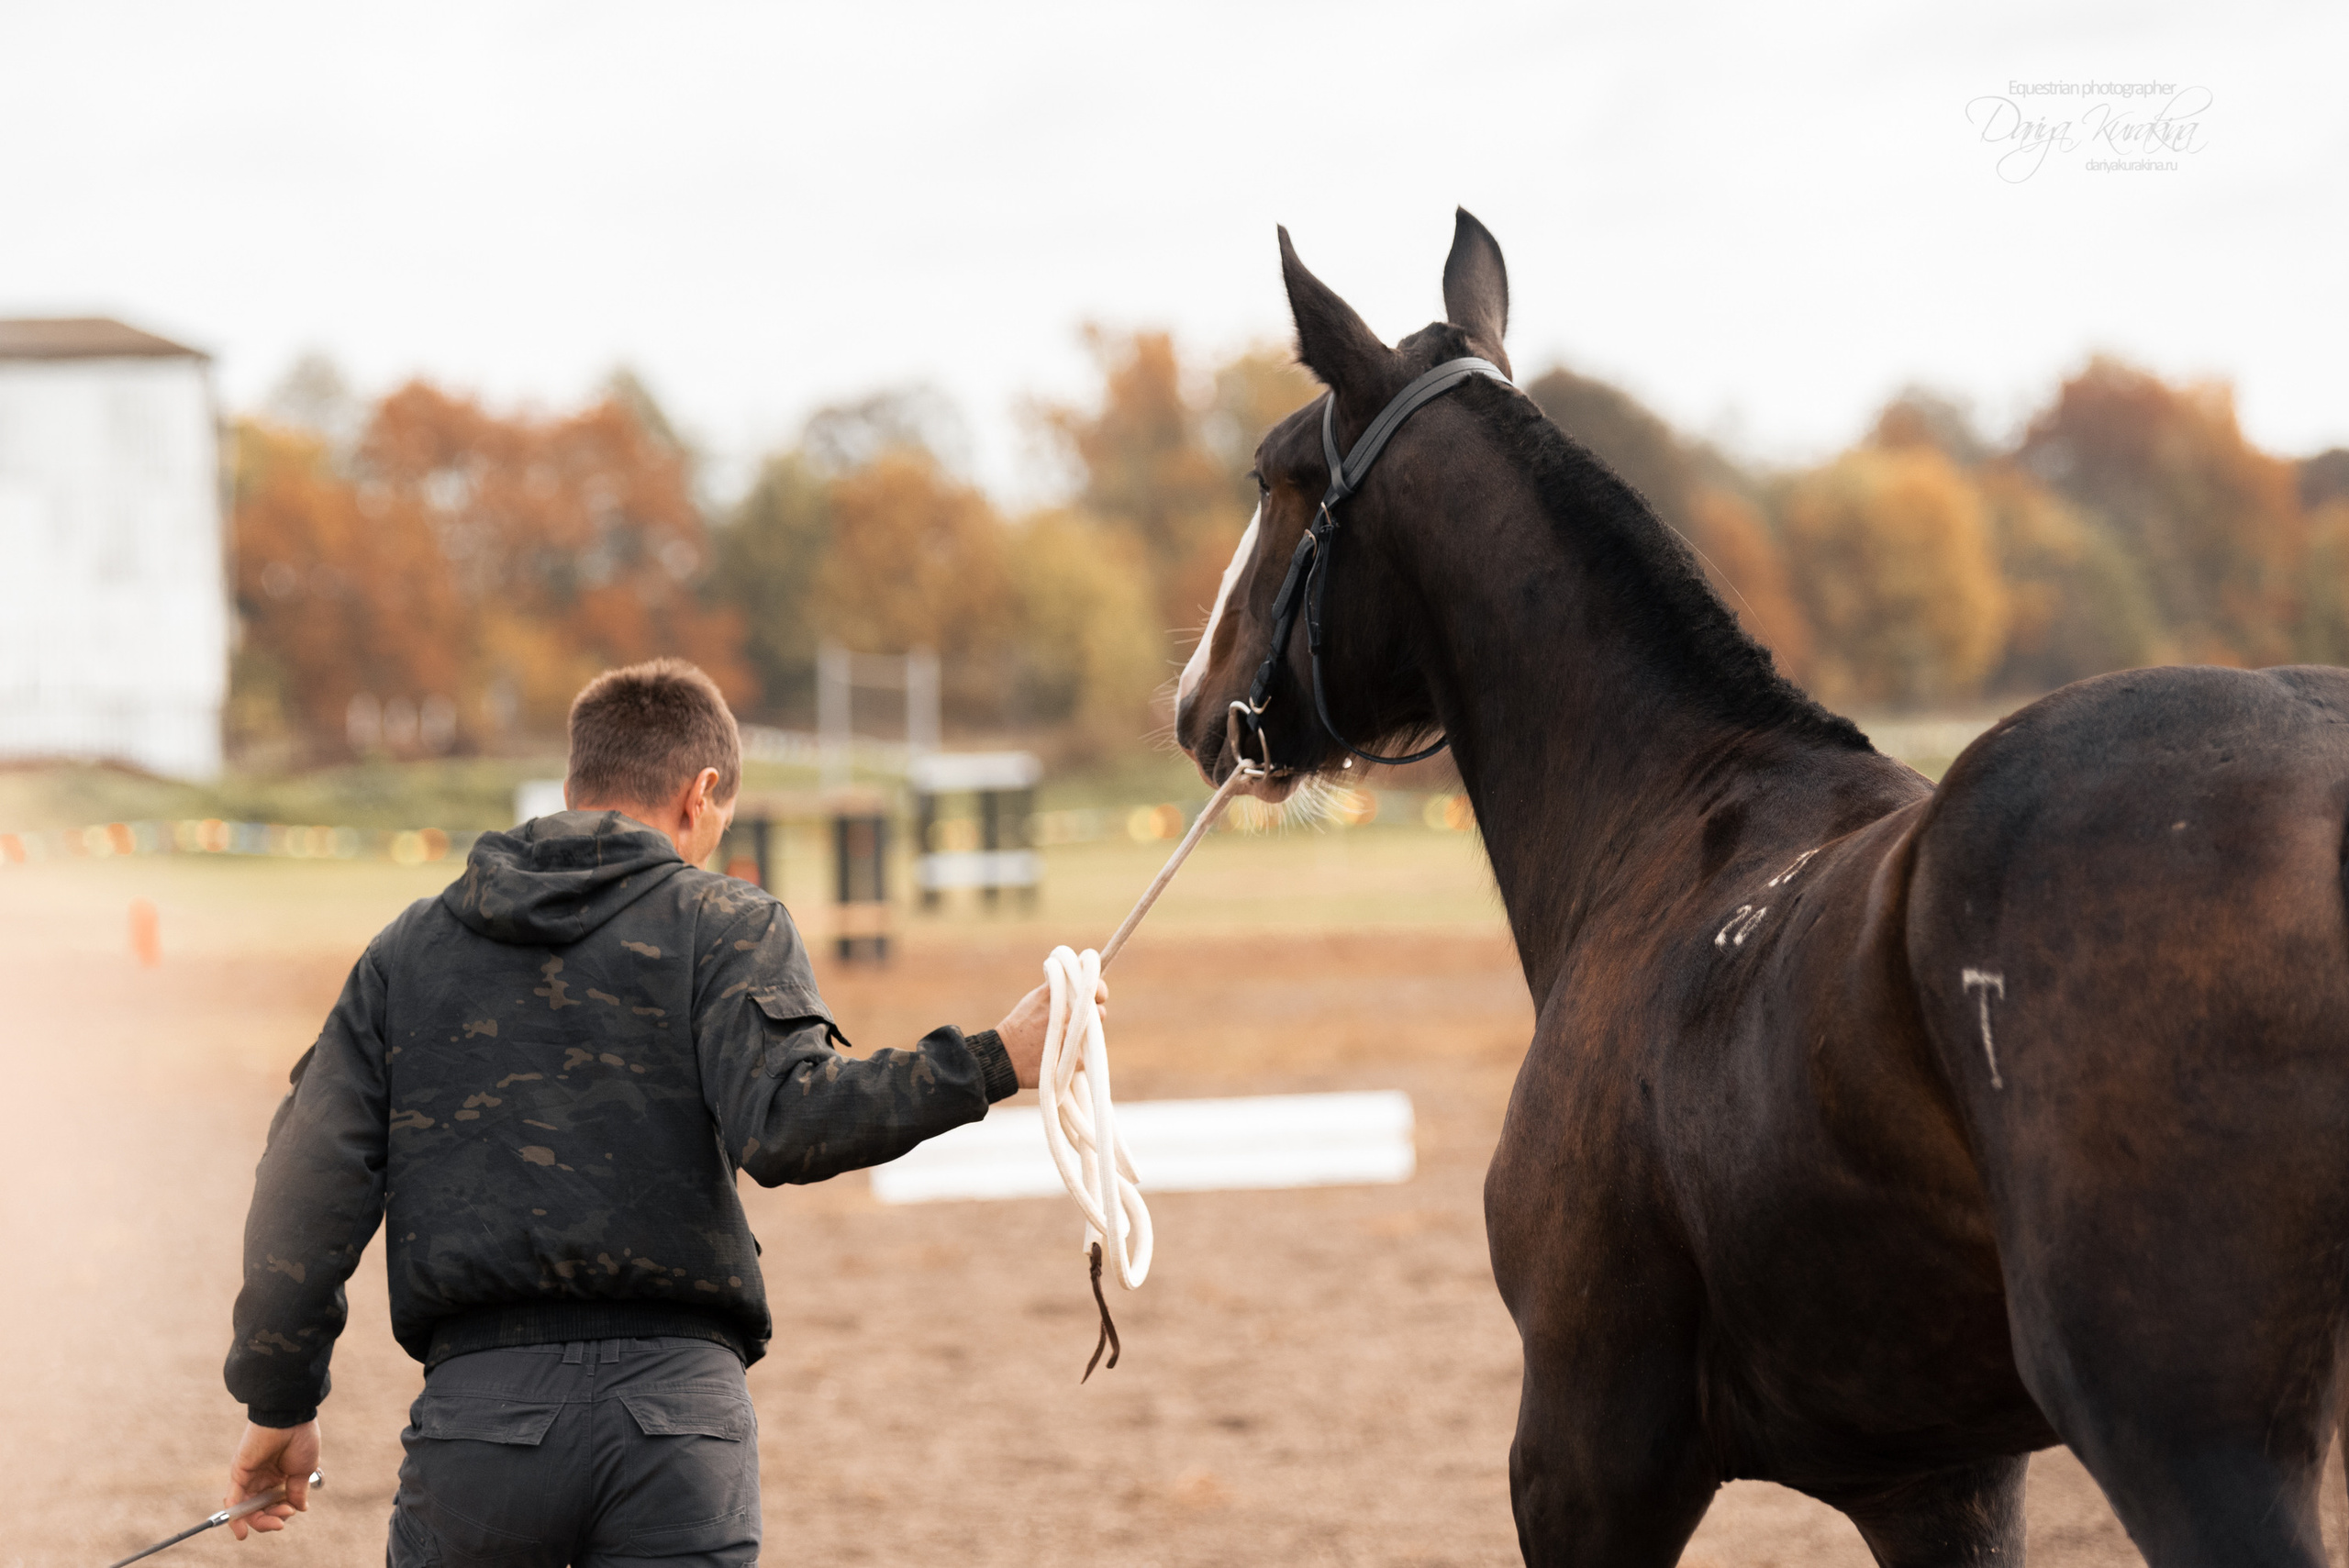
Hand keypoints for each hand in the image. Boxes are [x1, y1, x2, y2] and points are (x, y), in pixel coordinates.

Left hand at [225, 1419, 317, 1538]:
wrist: (289, 1418)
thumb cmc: (302, 1439)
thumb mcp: (305, 1470)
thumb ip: (297, 1491)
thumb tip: (300, 1509)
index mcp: (280, 1476)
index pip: (276, 1503)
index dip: (282, 1512)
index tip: (293, 1511)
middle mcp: (263, 1479)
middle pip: (261, 1509)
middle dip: (271, 1520)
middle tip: (282, 1521)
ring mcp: (250, 1477)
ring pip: (248, 1509)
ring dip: (258, 1522)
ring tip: (274, 1523)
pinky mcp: (239, 1474)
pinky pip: (234, 1499)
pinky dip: (235, 1517)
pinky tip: (242, 1531)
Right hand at [995, 976, 1108, 1089]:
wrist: (1005, 1055)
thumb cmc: (1021, 1024)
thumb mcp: (1037, 997)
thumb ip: (1060, 989)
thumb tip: (1080, 982)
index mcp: (1061, 995)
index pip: (1094, 986)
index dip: (1098, 991)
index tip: (1098, 996)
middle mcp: (1069, 1012)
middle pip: (1099, 1012)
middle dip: (1092, 1016)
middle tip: (1075, 1023)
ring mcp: (1073, 1035)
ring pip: (1095, 1034)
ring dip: (1086, 1036)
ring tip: (1066, 1040)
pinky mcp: (1076, 1058)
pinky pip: (1087, 1054)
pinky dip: (1078, 1055)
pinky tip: (1062, 1055)